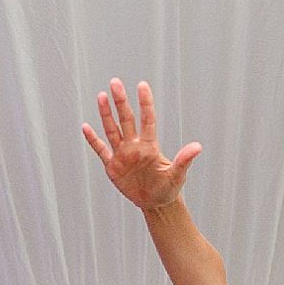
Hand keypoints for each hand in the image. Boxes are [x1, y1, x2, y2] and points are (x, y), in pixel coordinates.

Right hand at [82, 78, 200, 209]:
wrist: (155, 202)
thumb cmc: (168, 188)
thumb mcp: (177, 175)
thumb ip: (184, 160)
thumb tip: (197, 147)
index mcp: (150, 146)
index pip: (147, 120)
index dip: (145, 103)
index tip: (142, 85)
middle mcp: (134, 146)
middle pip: (126, 119)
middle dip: (121, 101)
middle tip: (115, 82)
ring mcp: (122, 154)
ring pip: (112, 130)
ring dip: (106, 114)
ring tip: (101, 96)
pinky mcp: (113, 166)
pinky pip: (101, 150)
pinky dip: (93, 140)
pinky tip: (86, 127)